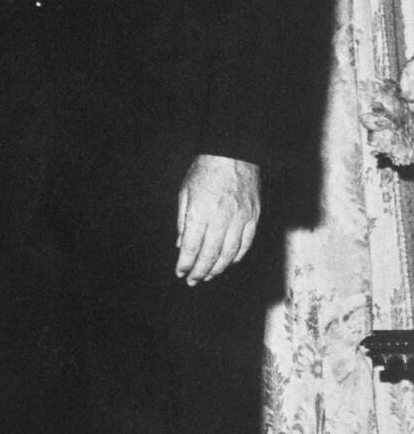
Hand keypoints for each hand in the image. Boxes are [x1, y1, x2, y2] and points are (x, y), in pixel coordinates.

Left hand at [175, 155, 259, 284]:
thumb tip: (181, 245)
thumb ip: (183, 221)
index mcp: (201, 211)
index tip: (180, 272)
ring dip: (217, 268)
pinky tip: (227, 263)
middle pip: (210, 254)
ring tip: (208, 275)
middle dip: (200, 271)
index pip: (192, 246)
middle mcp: (221, 217)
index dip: (185, 263)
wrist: (233, 153)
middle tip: (192, 280)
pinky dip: (235, 257)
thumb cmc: (205, 171)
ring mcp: (240, 218)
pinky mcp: (253, 216)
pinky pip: (245, 243)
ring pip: (229, 253)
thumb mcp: (185, 192)